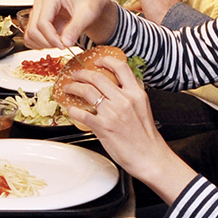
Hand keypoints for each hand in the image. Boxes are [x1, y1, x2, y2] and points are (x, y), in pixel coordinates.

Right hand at [25, 0, 121, 48]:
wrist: (87, 5)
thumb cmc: (88, 5)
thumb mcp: (87, 14)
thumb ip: (76, 28)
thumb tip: (65, 42)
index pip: (42, 22)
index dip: (52, 38)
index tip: (64, 45)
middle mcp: (40, 3)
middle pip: (34, 30)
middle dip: (48, 42)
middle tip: (63, 46)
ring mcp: (36, 13)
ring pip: (29, 36)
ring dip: (43, 45)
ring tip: (60, 43)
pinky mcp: (35, 22)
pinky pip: (29, 38)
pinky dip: (39, 45)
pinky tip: (53, 43)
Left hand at [62, 54, 196, 202]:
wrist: (149, 156)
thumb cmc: (145, 136)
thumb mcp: (142, 108)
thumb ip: (130, 95)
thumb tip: (116, 88)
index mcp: (136, 93)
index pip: (120, 67)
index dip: (105, 60)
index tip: (97, 61)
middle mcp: (124, 100)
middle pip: (97, 77)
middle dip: (82, 73)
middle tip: (76, 75)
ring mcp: (112, 112)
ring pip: (87, 91)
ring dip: (74, 87)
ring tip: (68, 88)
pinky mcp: (103, 127)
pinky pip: (82, 113)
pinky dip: (73, 110)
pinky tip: (71, 110)